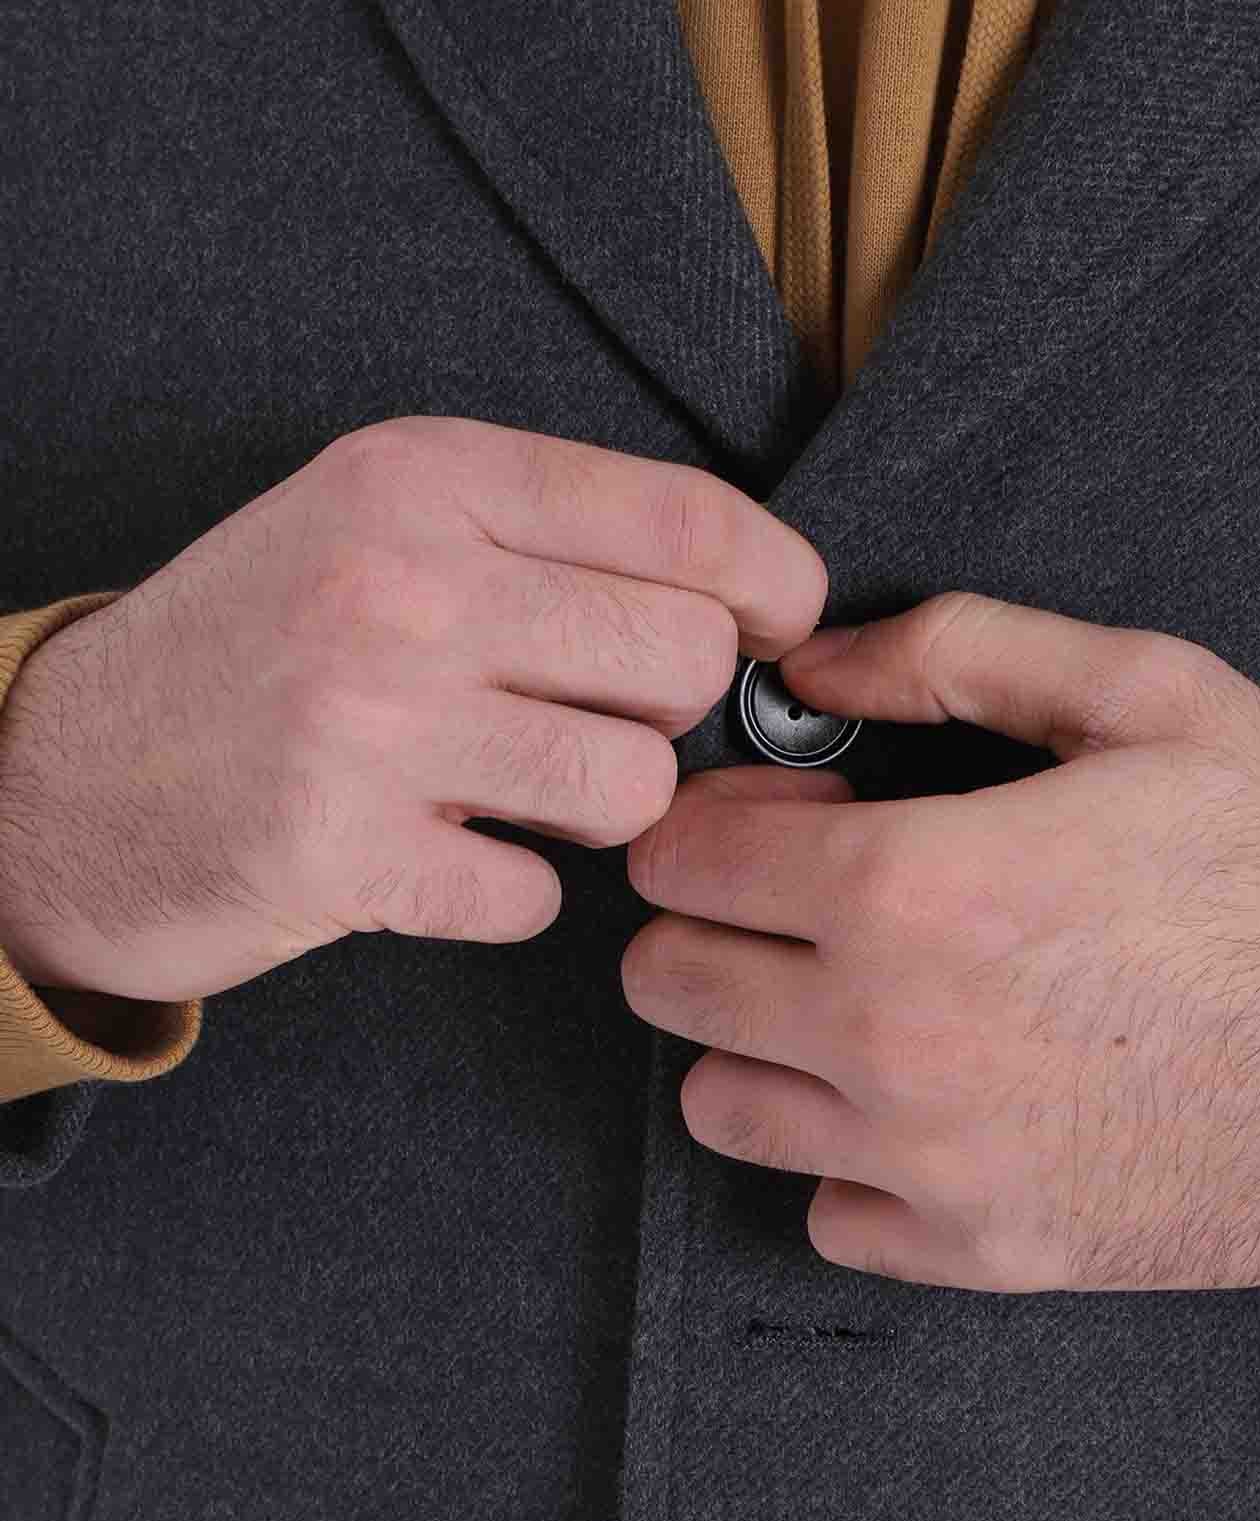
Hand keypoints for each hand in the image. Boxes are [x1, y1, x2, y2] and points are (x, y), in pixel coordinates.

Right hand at [0, 417, 824, 1001]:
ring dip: (601, 812)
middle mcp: (403, 583)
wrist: (60, 778)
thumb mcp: (372, 526)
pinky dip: (509, 894)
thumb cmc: (251, 651)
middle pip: (683, 660)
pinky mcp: (347, 855)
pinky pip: (537, 899)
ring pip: (634, 788)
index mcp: (423, 478)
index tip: (782, 626)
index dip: (775, 584)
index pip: (685, 520)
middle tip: (596, 722)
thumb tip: (739, 600)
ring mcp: (372, 723)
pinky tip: (444, 858)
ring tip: (520, 792)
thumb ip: (539, 539)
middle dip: (670, 711)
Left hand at [621, 592, 1259, 1290]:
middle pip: (669, 985)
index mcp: (914, 887)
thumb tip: (815, 664)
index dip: (706, 820)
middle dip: (708, 925)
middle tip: (800, 902)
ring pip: (721, 1107)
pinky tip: (923, 1105)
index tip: (765, 819)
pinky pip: (826, 1213)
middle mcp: (893, 1038)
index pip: (676, 860)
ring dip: (758, 1045)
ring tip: (851, 1002)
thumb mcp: (1149, 693)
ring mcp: (932, 1163)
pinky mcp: (984, 1251)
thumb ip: (956, 652)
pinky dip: (849, 1161)